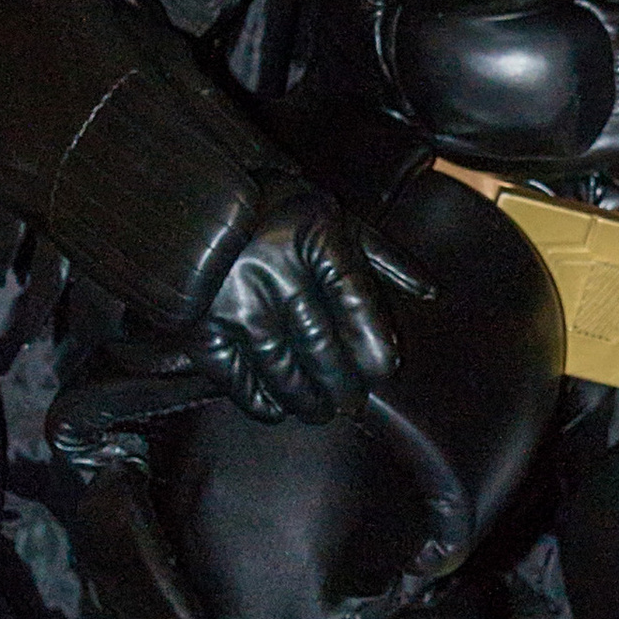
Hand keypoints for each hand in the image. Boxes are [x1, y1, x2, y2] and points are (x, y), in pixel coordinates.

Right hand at [189, 188, 428, 425]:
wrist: (187, 207)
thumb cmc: (274, 212)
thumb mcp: (331, 218)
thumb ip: (381, 254)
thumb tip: (431, 292)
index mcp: (312, 236)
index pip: (353, 296)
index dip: (372, 337)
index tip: (385, 368)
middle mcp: (273, 269)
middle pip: (319, 340)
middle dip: (341, 381)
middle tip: (353, 403)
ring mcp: (233, 299)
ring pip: (280, 364)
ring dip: (305, 398)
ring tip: (321, 411)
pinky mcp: (200, 324)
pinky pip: (234, 374)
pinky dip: (258, 398)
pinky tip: (277, 408)